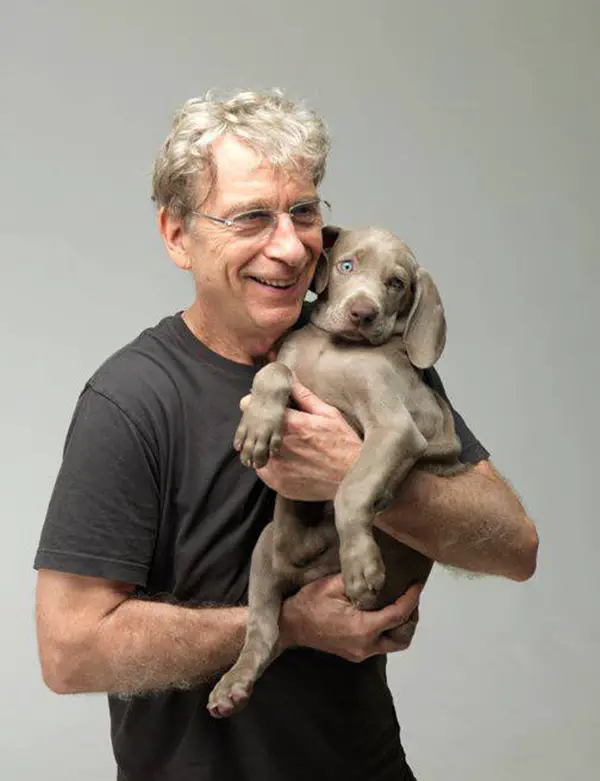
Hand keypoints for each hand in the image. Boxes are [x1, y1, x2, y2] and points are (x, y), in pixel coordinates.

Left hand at [252, 375, 361, 500]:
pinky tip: (283, 460)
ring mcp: (276, 466)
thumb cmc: (343, 443)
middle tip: (270, 426)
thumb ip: (304, 395)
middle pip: (250, 428)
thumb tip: (288, 376)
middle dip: (256, 425)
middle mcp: (279, 445)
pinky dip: (268, 463)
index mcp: (290, 424)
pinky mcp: (276, 482)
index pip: (251, 406)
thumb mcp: (328, 414)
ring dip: (261, 445)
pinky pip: (262, 469)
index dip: (253, 404)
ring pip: (254, 449)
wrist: (351, 477)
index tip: (260, 406)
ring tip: (278, 444)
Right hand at [279, 574, 422, 661]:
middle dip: (412, 618)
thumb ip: (358, 581)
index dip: (411, 599)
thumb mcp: (333, 584)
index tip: (417, 584)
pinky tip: (384, 613)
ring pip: (393, 644)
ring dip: (401, 627)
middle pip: (402, 637)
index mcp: (362, 628)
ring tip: (401, 606)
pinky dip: (388, 630)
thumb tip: (378, 573)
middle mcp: (366, 646)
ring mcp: (361, 653)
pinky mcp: (356, 654)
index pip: (398, 615)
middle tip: (411, 598)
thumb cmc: (310, 602)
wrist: (290, 625)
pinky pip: (381, 644)